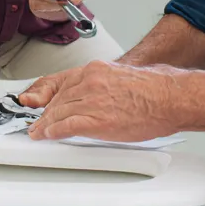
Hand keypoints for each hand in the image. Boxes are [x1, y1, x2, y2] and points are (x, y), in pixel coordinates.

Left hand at [24, 61, 184, 142]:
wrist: (170, 98)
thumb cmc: (155, 90)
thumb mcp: (122, 77)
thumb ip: (104, 84)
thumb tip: (98, 96)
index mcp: (96, 70)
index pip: (60, 80)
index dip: (43, 93)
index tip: (34, 101)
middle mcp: (90, 81)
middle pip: (58, 98)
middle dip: (44, 112)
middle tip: (36, 122)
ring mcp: (92, 99)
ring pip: (58, 111)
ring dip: (45, 124)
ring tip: (38, 132)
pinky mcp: (96, 119)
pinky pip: (65, 126)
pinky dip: (52, 131)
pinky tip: (46, 135)